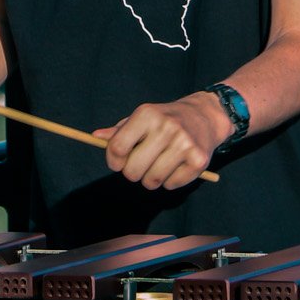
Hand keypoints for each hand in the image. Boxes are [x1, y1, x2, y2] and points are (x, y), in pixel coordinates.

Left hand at [95, 94, 231, 190]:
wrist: (204, 116)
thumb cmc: (165, 120)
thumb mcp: (142, 118)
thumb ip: (119, 131)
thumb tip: (95, 137)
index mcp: (147, 114)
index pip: (117, 147)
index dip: (113, 161)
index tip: (117, 163)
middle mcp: (166, 127)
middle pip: (132, 171)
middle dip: (132, 173)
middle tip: (140, 165)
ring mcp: (184, 144)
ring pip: (152, 181)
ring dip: (151, 179)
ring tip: (159, 165)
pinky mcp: (198, 160)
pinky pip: (171, 185)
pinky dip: (170, 181)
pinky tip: (176, 166)